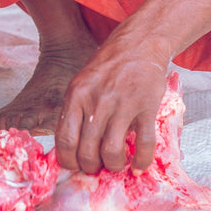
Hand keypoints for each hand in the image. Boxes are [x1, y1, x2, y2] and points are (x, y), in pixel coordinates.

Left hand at [54, 32, 167, 174]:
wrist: (138, 44)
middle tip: (96, 167)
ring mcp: (122, 104)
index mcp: (77, 95)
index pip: (64, 139)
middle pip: (87, 150)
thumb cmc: (107, 67)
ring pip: (112, 152)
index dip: (68, 161)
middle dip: (90, 167)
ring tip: (116, 164)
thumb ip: (75, 111)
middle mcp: (97, 101)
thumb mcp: (81, 83)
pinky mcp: (146, 107)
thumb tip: (70, 149)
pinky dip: (141, 161)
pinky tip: (138, 166)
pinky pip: (144, 143)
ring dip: (113, 166)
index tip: (74, 166)